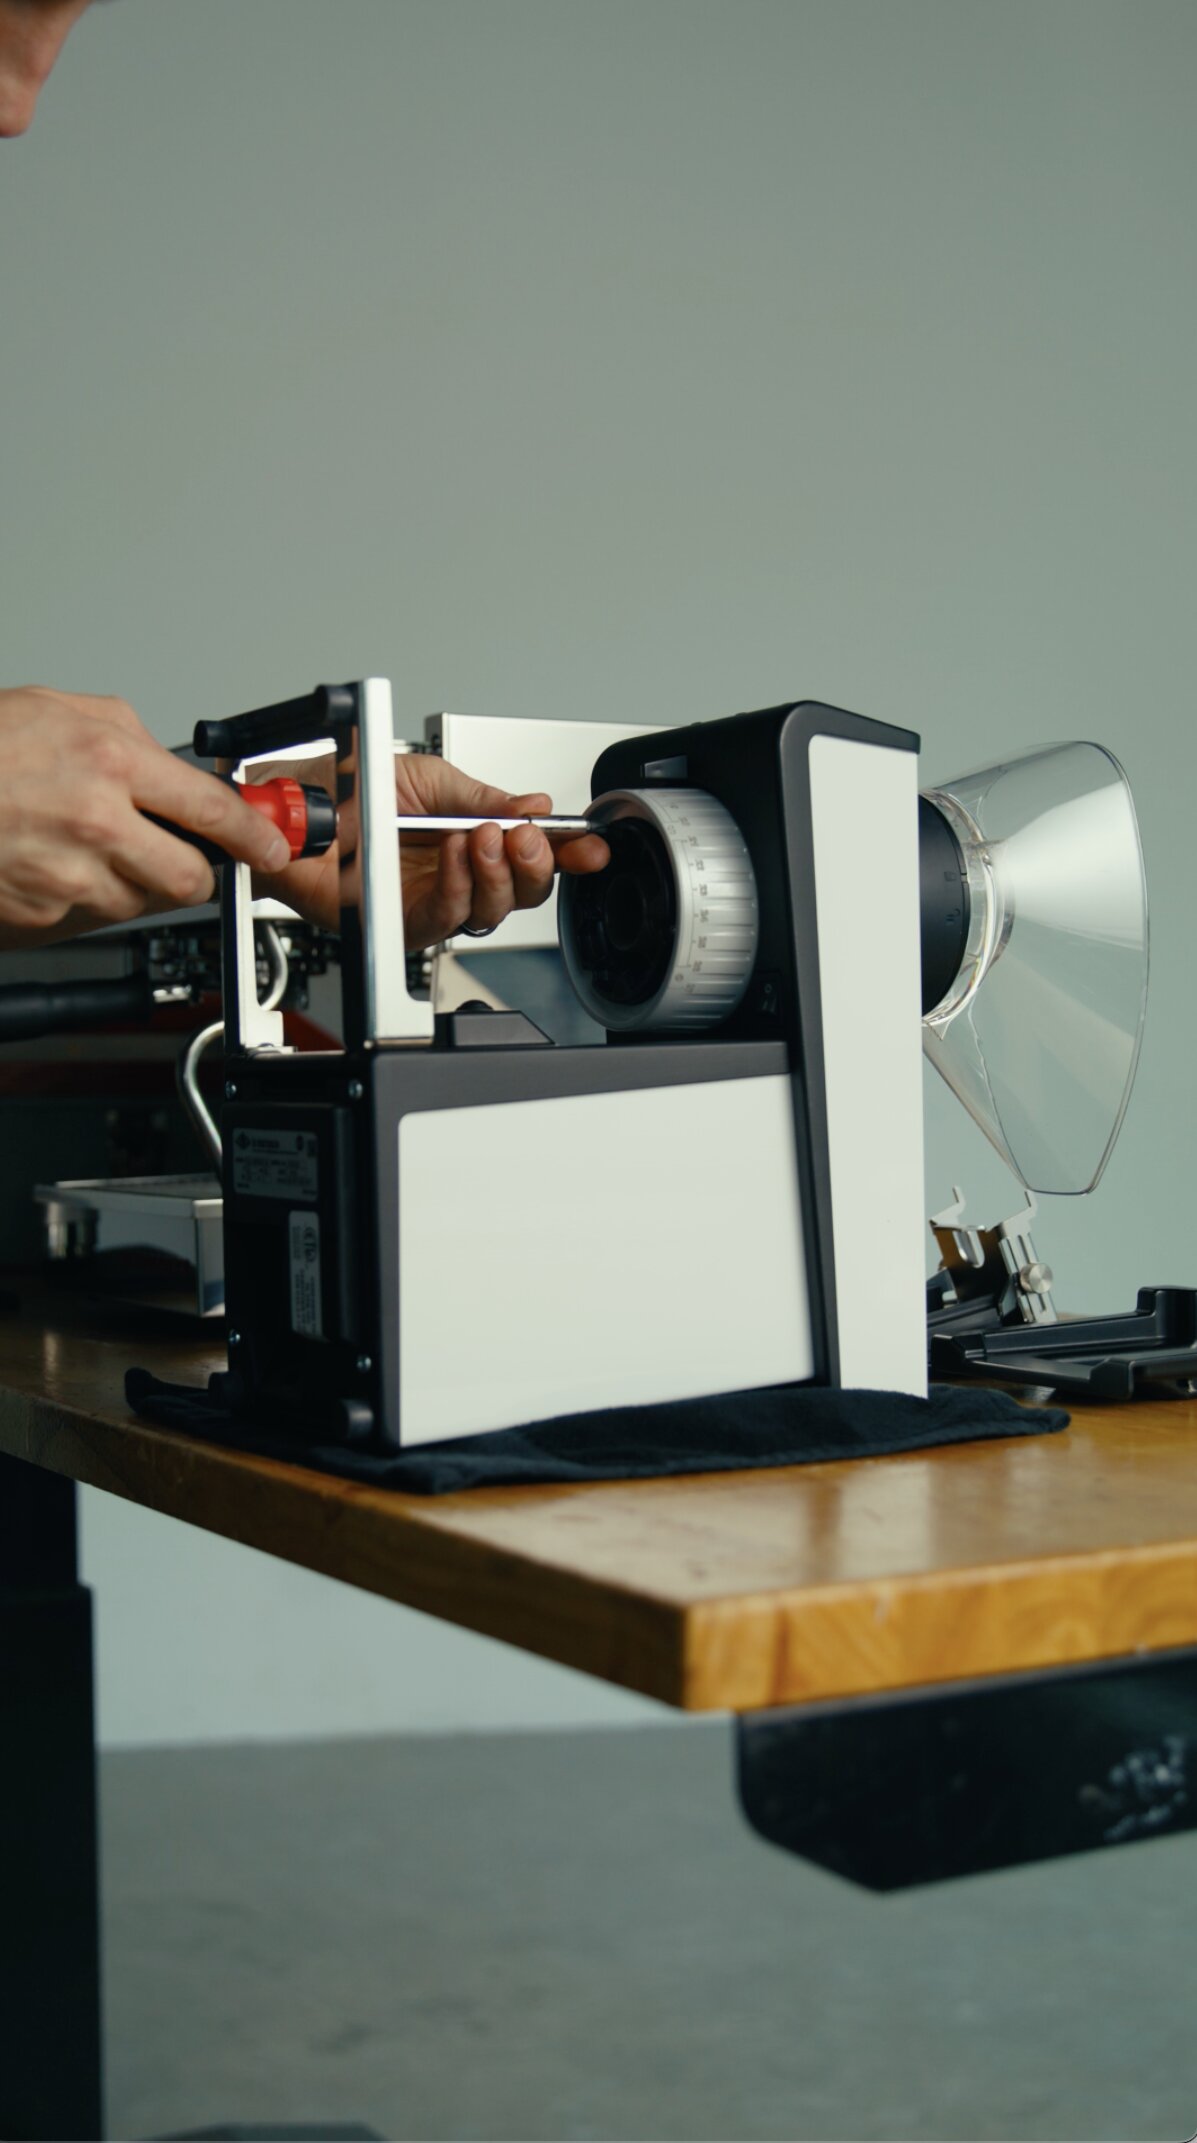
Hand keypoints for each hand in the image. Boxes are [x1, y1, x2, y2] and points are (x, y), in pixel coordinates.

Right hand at [0, 687, 295, 947]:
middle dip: (190, 870)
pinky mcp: (41, 916)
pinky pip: (86, 920)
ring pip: (137, 904)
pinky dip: (78, 899)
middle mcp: (96, 824)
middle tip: (173, 853)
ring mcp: (67, 877)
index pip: (213, 810)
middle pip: (188, 878)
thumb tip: (173, 768)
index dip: (255, 833)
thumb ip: (127, 737)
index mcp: (110, 762)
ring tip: (82, 846)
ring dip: (126, 884)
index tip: (272, 846)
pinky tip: (49, 863)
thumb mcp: (58, 710)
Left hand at [260, 750, 609, 947]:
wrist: (291, 804)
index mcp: (466, 838)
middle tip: (528, 837)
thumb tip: (534, 810)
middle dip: (538, 864)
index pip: (527, 854)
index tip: (591, 845)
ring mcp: (428, 902)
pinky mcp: (398, 923)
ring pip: (491, 910)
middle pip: (522, 892)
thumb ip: (484, 799)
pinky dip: (458, 886)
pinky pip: (445, 918)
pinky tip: (455, 856)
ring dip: (497, 872)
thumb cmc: (341, 787)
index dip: (566, 852)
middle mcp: (452, 875)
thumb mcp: (428, 778)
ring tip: (484, 838)